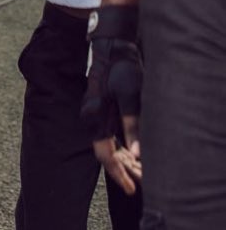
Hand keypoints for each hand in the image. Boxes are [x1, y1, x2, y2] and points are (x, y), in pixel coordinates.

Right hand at [80, 5, 141, 192]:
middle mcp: (92, 115)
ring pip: (106, 143)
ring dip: (121, 158)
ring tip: (137, 170)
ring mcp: (95, 110)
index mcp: (96, 114)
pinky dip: (119, 145)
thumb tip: (138, 152)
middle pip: (104, 152)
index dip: (118, 174)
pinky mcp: (100, 105)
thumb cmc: (120, 64)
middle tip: (137, 183)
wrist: (110, 42)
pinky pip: (108, 132)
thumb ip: (132, 123)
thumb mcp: (129, 93)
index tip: (131, 188)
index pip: (105, 154)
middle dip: (121, 170)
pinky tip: (130, 149)